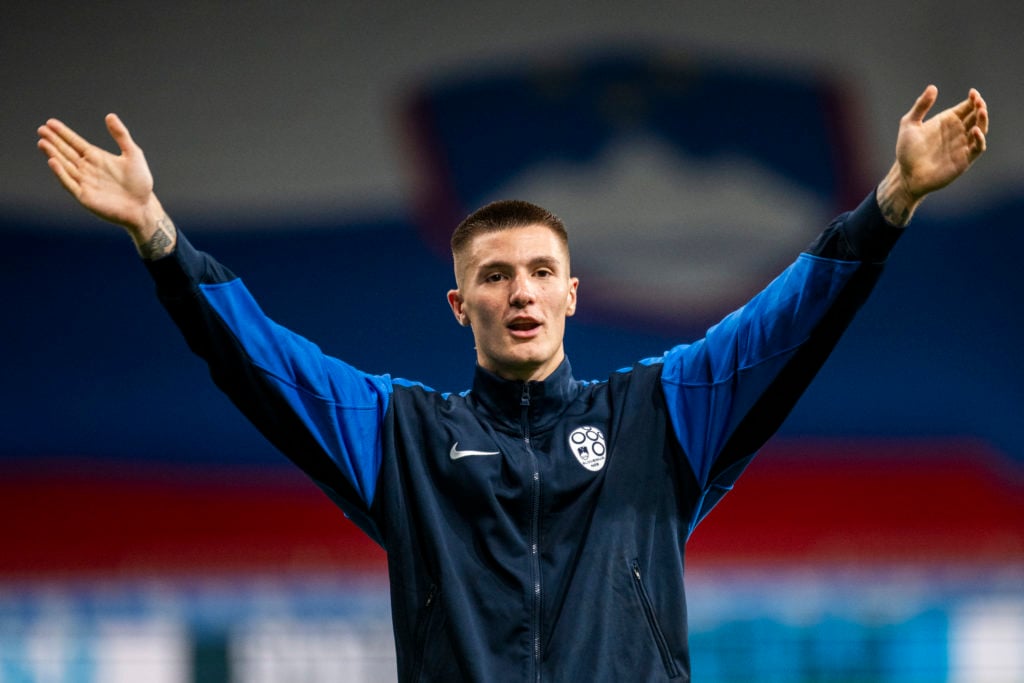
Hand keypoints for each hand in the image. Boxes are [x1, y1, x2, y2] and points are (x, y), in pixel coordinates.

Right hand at [37, 115, 172, 253]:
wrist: (143, 206)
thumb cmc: (140, 182)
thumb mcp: (133, 154)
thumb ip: (121, 135)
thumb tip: (110, 116)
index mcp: (96, 157)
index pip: (75, 143)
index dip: (63, 133)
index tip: (50, 123)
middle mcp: (87, 169)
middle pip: (66, 152)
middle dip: (54, 141)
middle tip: (41, 130)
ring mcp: (84, 182)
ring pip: (65, 166)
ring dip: (54, 154)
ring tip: (43, 143)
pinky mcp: (84, 196)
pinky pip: (69, 183)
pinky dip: (61, 173)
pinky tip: (53, 162)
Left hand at [878, 86, 988, 225]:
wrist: (906, 175)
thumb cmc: (907, 151)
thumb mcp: (909, 124)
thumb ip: (921, 106)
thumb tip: (933, 87)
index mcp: (947, 121)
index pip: (966, 107)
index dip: (972, 99)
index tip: (973, 93)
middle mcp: (957, 132)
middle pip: (976, 116)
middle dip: (980, 107)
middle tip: (978, 101)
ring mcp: (962, 145)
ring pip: (980, 129)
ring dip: (983, 120)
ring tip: (981, 111)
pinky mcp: (964, 159)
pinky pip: (977, 148)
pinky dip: (979, 139)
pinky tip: (975, 131)